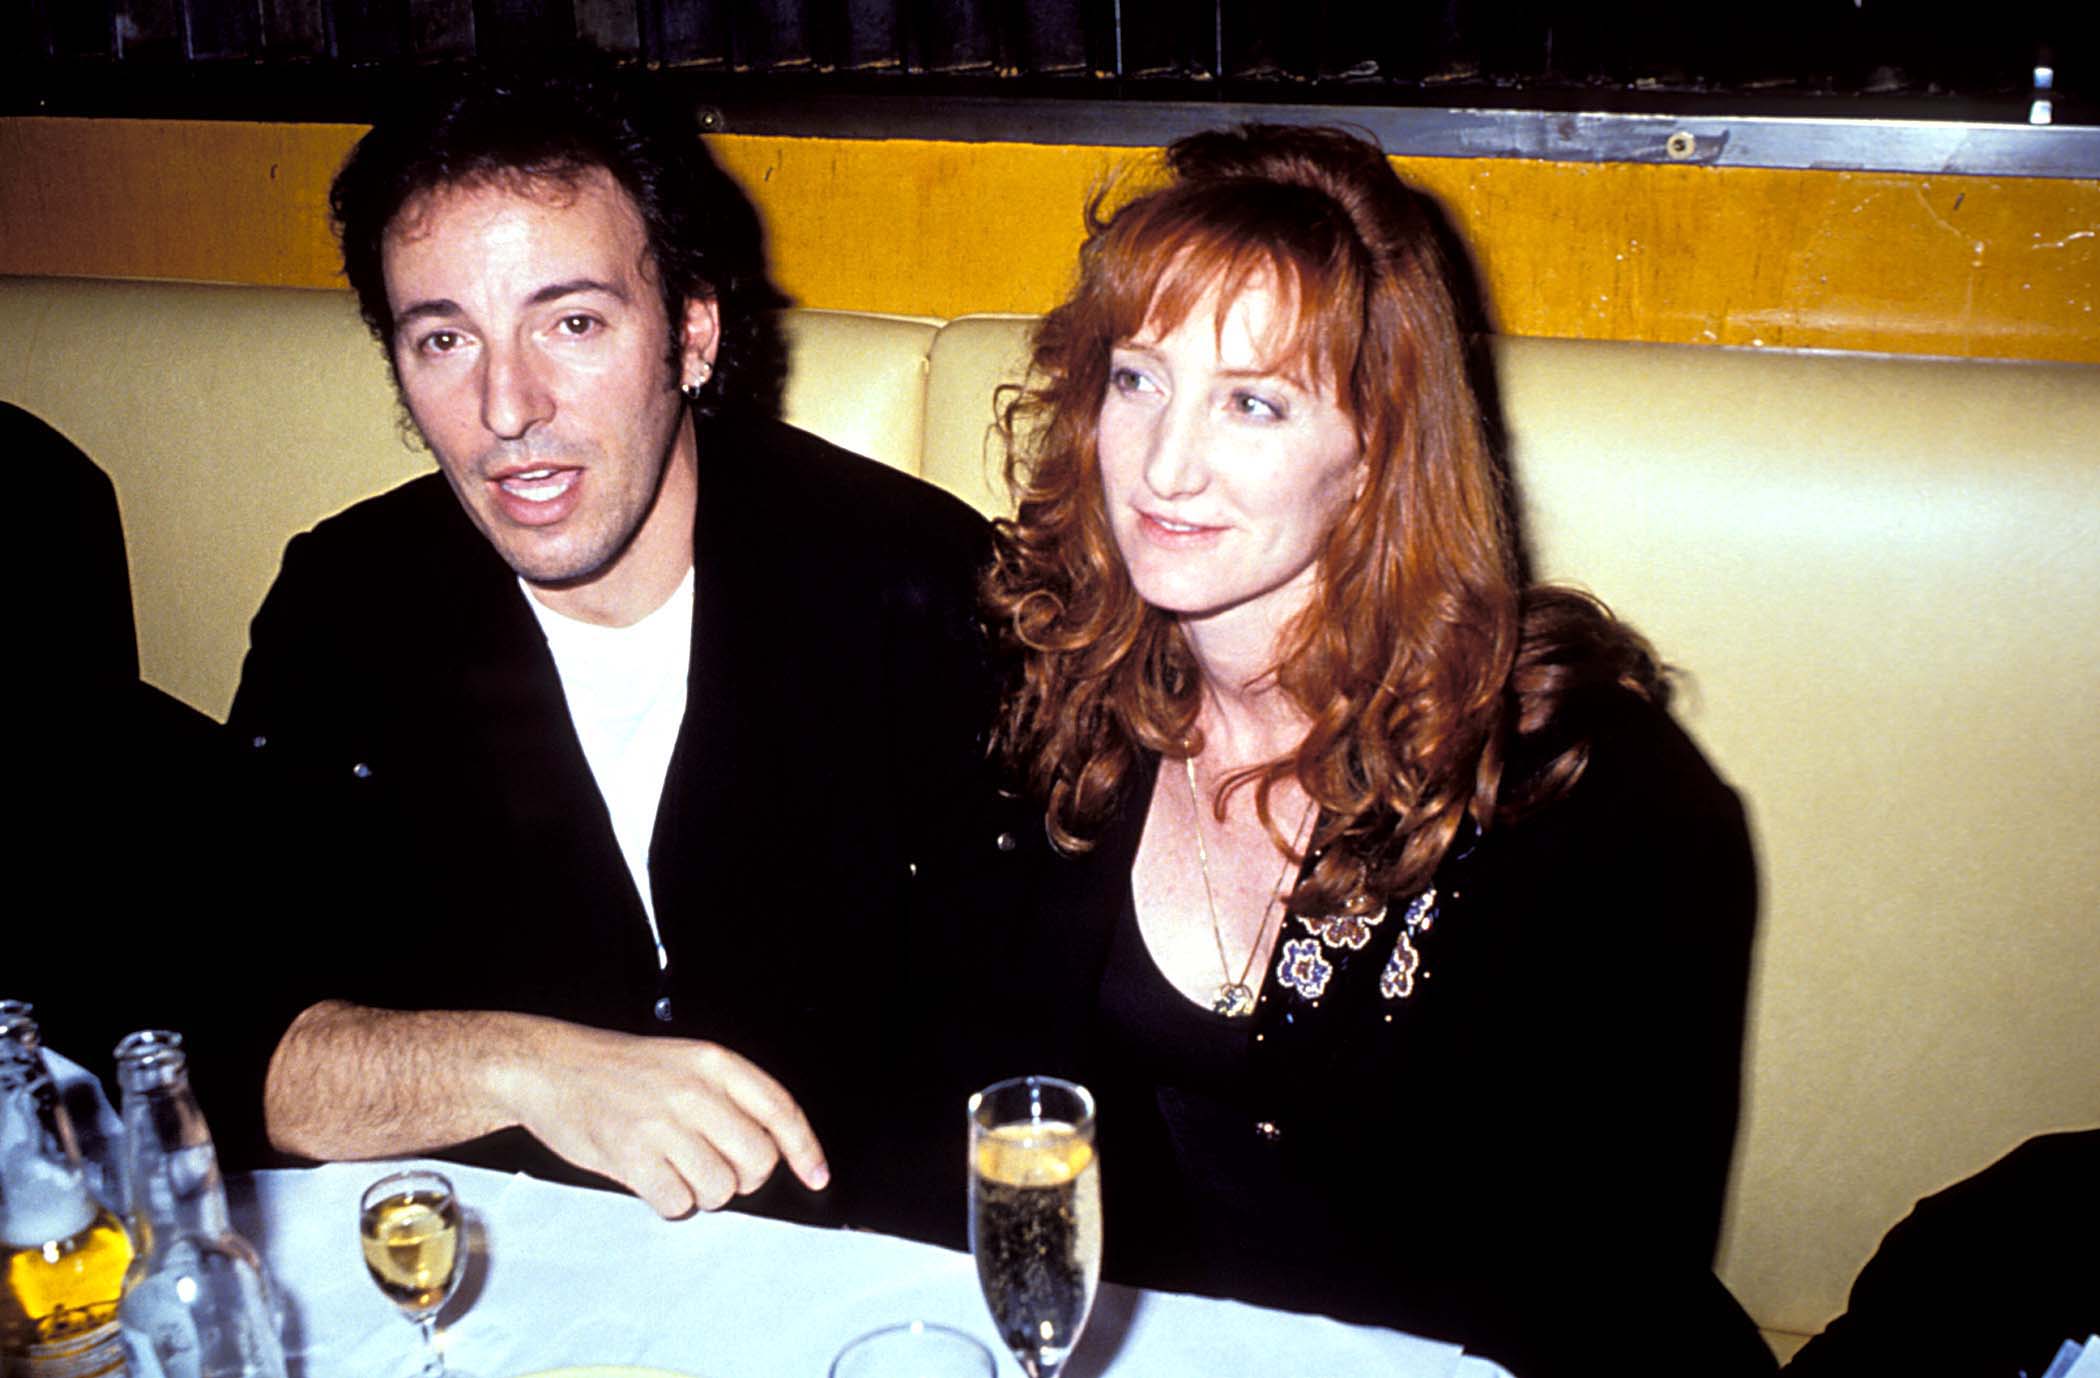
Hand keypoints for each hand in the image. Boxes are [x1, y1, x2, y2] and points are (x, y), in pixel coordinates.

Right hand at [488, 1017, 829, 1218]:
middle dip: (743, 1177)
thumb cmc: (618, 1070)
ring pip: (720, 1189)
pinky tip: (652, 1178)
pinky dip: (669, 1202)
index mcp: (713, 1062)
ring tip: (675, 1168)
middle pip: (758, 1161)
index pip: (781, 1109)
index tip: (817, 1176)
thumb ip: (727, 1096)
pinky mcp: (630, 1154)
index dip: (805, 1149)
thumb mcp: (684, 1061)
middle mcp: (694, 1089)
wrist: (549, 1066)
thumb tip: (771, 1149)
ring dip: (702, 1192)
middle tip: (715, 1168)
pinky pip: (677, 1203)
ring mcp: (662, 1122)